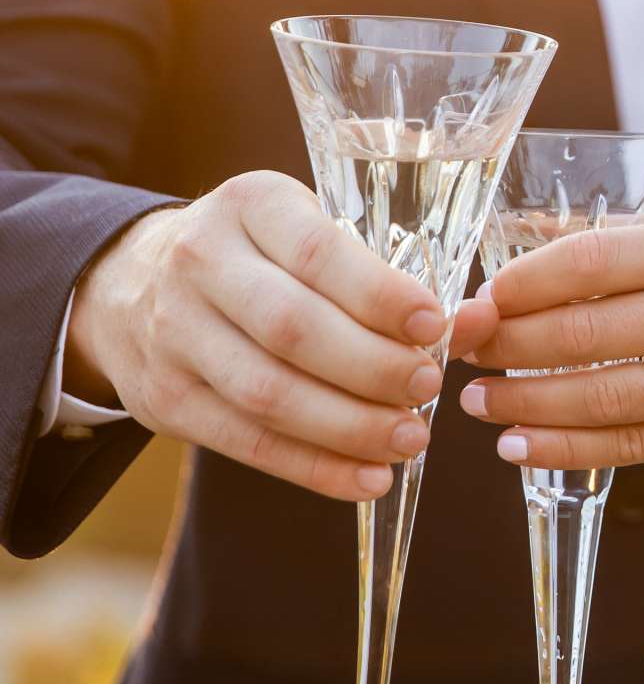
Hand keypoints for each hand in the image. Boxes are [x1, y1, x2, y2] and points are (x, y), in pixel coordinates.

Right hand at [68, 171, 499, 500]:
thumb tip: (476, 325)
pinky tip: (368, 479)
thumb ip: (387, 278)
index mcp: (249, 205)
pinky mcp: (165, 400)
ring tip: (410, 438)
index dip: (378, 294)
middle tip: (428, 387)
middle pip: (292, 328)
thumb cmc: (256, 257)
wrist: (128, 286)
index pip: (316, 252)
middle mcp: (201, 262)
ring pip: (268, 393)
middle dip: (371, 367)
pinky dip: (314, 468)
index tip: (434, 326)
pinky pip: (247, 443)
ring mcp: (174, 333)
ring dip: (348, 427)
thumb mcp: (306, 234)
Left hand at [459, 220, 643, 466]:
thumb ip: (626, 258)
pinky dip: (563, 447)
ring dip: (523, 402)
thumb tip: (514, 270)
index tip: (477, 298)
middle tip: (460, 350)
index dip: (520, 283)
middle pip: (584, 331)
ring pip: (600, 396)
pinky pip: (630, 445)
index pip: (592, 259)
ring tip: (479, 400)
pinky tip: (518, 444)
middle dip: (506, 343)